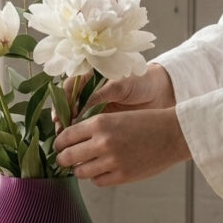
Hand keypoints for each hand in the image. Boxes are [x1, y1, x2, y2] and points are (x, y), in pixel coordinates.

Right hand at [52, 64, 175, 133]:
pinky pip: (88, 130)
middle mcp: (90, 94)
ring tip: (66, 139)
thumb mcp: (119, 86)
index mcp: (91, 78)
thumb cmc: (142, 81)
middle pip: (68, 106)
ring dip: (69, 130)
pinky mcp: (103, 122)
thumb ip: (99, 96)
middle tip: (61, 130)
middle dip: (63, 118)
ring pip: (75, 120)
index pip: (69, 89)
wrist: (161, 92)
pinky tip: (79, 144)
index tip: (61, 114)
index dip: (63, 102)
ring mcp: (95, 108)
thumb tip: (78, 111)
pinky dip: (82, 138)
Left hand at [54, 107, 190, 186]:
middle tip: (64, 159)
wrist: (174, 134)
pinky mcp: (122, 176)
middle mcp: (103, 142)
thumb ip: (93, 129)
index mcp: (100, 123)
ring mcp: (112, 161)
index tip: (59, 146)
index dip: (59, 143)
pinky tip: (103, 170)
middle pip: (66, 157)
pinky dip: (96, 177)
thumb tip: (69, 142)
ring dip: (79, 169)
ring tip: (85, 165)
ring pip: (80, 172)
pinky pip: (97, 181)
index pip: (65, 136)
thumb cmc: (145, 123)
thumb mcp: (116, 117)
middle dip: (62, 159)